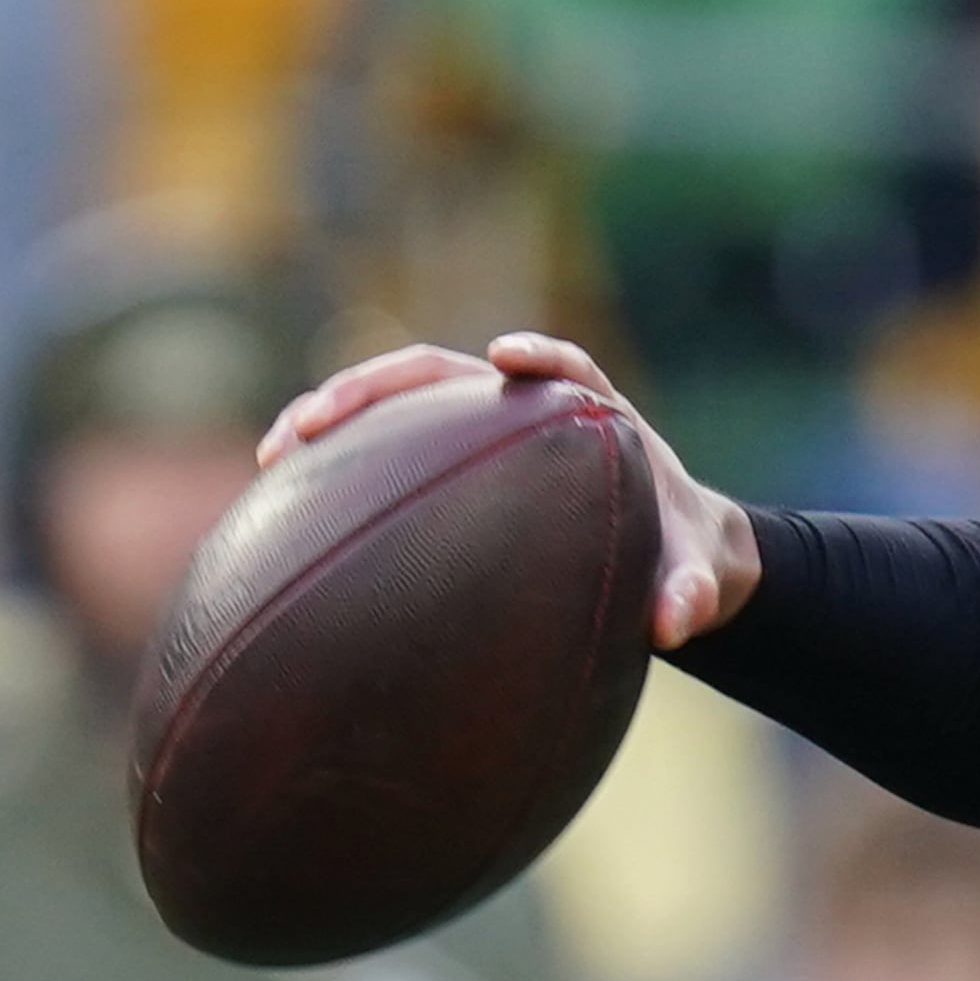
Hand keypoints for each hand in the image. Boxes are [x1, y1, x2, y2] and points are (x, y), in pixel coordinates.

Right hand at [259, 333, 759, 650]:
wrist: (671, 563)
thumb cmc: (685, 561)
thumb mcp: (700, 580)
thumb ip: (694, 595)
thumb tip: (675, 623)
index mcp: (598, 423)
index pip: (571, 369)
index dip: (544, 356)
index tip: (507, 357)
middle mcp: (531, 414)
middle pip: (450, 375)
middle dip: (382, 384)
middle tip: (321, 417)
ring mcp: (486, 435)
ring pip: (404, 405)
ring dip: (338, 415)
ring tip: (278, 452)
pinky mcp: (454, 465)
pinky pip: (391, 452)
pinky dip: (342, 464)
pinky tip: (286, 503)